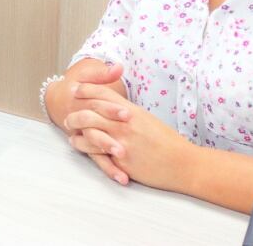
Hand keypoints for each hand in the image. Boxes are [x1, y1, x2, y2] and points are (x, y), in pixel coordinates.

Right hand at [47, 61, 130, 183]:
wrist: (57, 99)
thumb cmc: (77, 87)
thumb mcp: (87, 75)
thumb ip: (104, 74)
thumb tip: (118, 67)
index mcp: (82, 100)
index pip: (98, 105)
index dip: (111, 109)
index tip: (127, 113)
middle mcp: (80, 119)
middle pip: (95, 129)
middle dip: (109, 137)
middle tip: (124, 145)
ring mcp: (83, 134)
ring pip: (93, 147)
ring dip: (107, 156)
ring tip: (122, 162)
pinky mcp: (88, 147)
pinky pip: (98, 160)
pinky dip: (110, 169)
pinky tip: (123, 179)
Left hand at [67, 83, 197, 191]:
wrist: (184, 163)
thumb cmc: (167, 141)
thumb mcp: (147, 119)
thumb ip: (128, 112)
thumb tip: (114, 107)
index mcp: (131, 111)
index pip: (102, 94)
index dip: (85, 89)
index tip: (74, 88)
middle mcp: (124, 124)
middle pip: (89, 112)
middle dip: (75, 113)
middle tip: (68, 115)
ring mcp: (121, 142)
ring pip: (88, 131)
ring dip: (76, 131)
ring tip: (70, 132)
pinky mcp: (121, 161)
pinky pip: (96, 153)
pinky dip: (84, 147)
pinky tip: (78, 145)